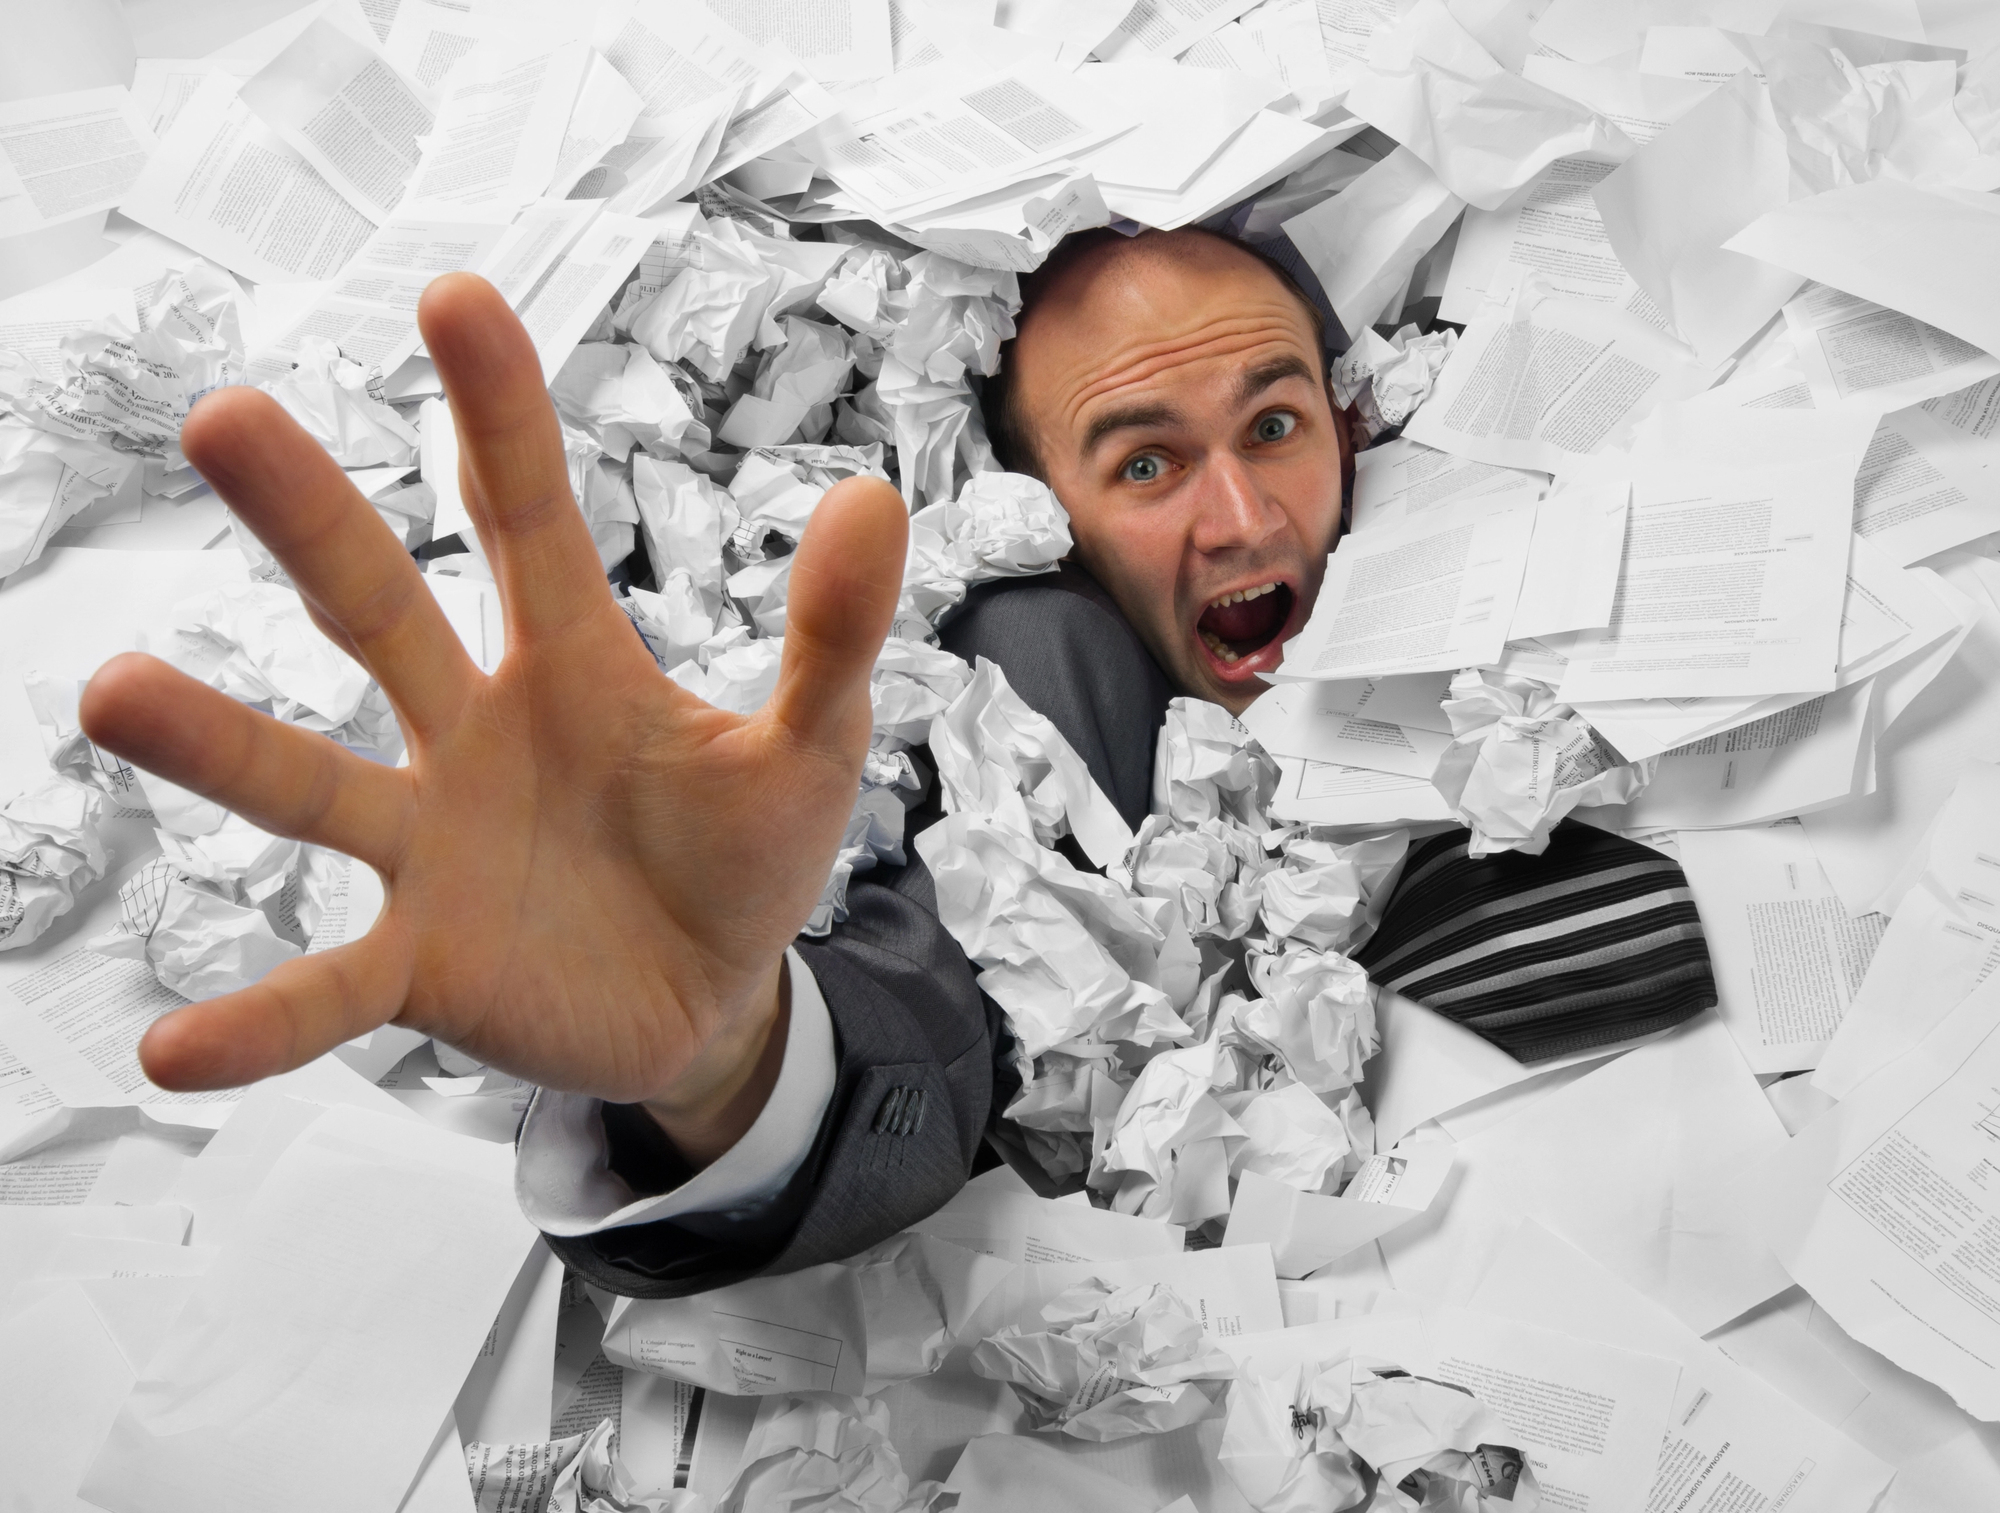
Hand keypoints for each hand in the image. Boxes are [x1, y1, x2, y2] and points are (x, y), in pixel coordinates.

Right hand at [80, 274, 906, 1163]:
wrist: (718, 1000)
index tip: (452, 296)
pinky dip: (262, 1018)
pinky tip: (173, 1048)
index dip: (496, 414)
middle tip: (226, 416)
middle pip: (380, 613)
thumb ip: (832, 634)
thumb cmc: (744, 854)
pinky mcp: (424, 967)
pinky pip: (330, 989)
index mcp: (569, 661)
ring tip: (111, 693)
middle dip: (313, 522)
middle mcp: (472, 732)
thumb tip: (876, 494)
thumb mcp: (809, 747)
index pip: (523, 518)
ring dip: (218, 743)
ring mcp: (433, 848)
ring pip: (313, 786)